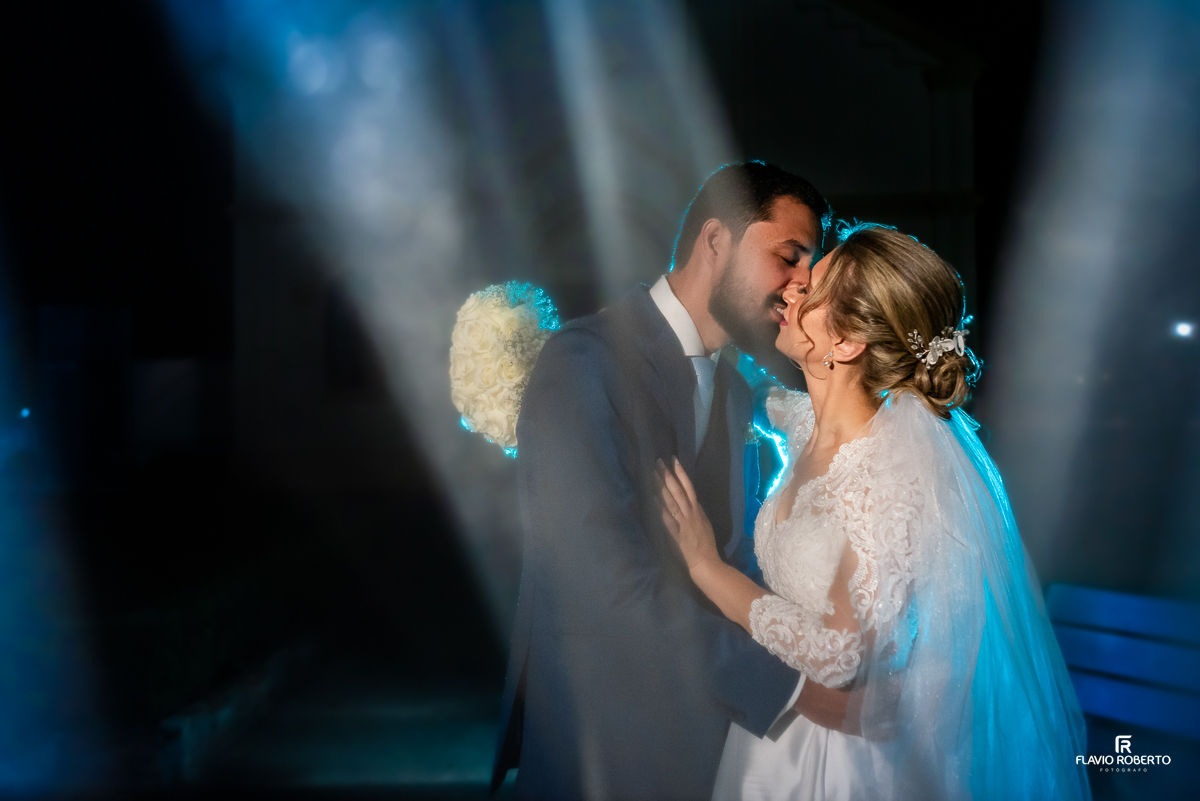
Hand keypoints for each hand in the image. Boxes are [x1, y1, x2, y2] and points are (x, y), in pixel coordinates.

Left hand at [657, 457, 720, 573]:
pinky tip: (652, 498)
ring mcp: (683, 523)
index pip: (689, 487)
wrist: (707, 563)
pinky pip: (667, 518)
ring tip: (653, 474)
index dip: (681, 473)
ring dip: (662, 487)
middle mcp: (691, 514)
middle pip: (678, 490)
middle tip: (658, 462)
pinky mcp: (676, 534)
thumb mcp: (704, 523)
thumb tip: (690, 500)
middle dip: (668, 475)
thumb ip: (696, 512)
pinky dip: (660, 507)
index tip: (673, 460)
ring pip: (672, 501)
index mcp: (697, 511)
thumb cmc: (705, 545)